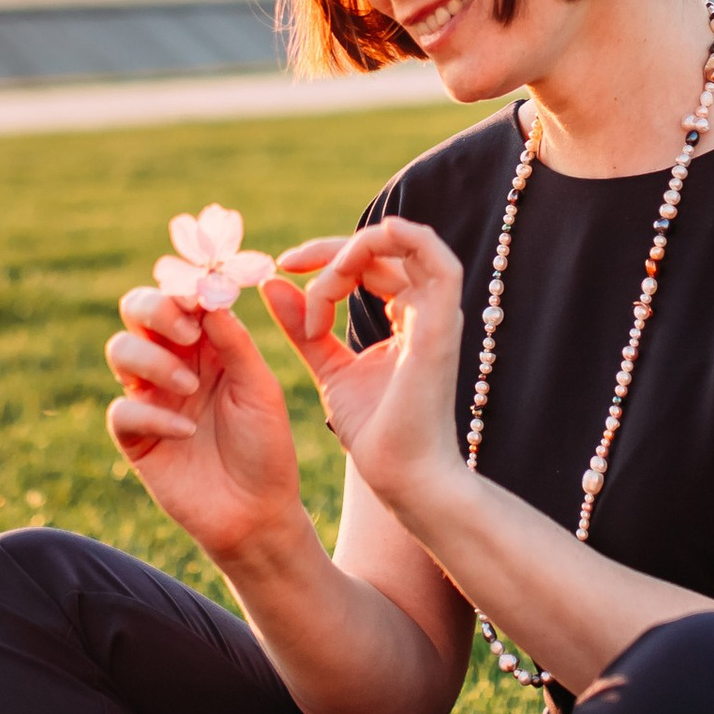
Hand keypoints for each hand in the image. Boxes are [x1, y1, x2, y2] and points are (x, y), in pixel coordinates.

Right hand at [105, 285, 306, 569]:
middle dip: (155, 310)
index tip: (203, 297)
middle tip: (187, 331)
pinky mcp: (136, 438)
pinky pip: (122, 410)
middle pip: (136, 311)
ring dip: (152, 360)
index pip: (179, 297)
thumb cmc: (266, 447)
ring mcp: (151, 398)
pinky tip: (186, 433)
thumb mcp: (260, 388)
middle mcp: (173, 363)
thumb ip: (234, 341)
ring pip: (120, 351)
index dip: (184, 289)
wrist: (258, 513)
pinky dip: (152, 415)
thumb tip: (207, 295)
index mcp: (207, 344)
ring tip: (190, 388)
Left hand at [262, 218, 469, 523]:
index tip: (282, 269)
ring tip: (320, 280)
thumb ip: (304, 327)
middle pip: (382, 249)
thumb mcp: (328, 368)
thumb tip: (272, 283)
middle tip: (288, 265)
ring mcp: (439, 313)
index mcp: (408, 317)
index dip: (324, 257)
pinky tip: (364, 247)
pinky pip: (438, 259)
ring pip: (404, 244)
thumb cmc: (375, 431)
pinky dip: (407, 238)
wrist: (402, 476)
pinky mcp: (442, 324)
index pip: (369, 263)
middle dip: (328, 252)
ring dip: (355, 249)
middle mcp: (428, 309)